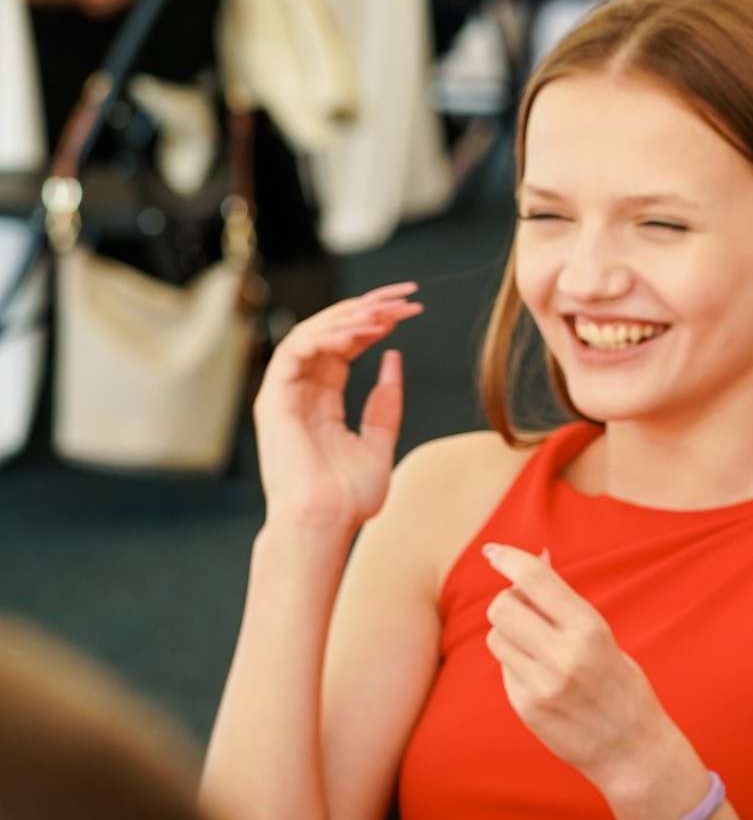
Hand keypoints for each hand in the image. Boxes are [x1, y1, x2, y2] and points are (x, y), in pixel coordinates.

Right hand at [250, 285, 419, 530]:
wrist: (325, 524)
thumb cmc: (349, 497)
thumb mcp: (378, 442)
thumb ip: (384, 404)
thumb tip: (392, 359)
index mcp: (322, 399)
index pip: (346, 345)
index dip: (376, 322)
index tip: (411, 309)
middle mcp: (300, 390)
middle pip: (330, 332)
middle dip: (368, 307)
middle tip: (406, 294)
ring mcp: (284, 393)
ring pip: (312, 334)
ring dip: (351, 316)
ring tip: (388, 310)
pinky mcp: (273, 399)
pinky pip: (296, 352)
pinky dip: (328, 335)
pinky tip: (362, 331)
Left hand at [482, 544, 691, 806]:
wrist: (632, 750)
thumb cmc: (621, 686)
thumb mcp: (602, 637)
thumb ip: (565, 605)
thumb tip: (537, 558)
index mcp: (591, 630)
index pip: (536, 581)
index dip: (509, 559)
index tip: (493, 550)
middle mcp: (564, 655)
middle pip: (503, 607)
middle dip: (508, 603)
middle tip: (526, 611)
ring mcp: (541, 684)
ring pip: (496, 638)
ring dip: (509, 635)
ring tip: (538, 650)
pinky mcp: (525, 706)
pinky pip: (504, 670)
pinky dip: (516, 666)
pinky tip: (542, 680)